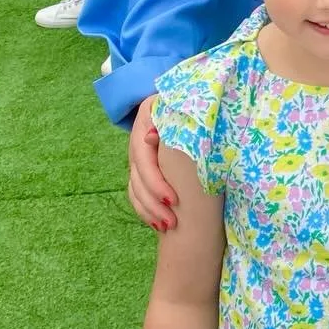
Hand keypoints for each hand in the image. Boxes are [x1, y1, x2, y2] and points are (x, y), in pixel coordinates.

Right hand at [129, 103, 178, 230]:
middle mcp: (138, 140)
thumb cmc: (194, 106)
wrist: (190, 101)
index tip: (172, 200)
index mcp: (146, 122)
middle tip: (172, 222)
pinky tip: (156, 223)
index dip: (156, 182)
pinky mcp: (142, 168)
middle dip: (153, 203)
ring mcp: (138, 155)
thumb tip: (150, 137)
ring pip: (134, 188)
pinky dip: (144, 209)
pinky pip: (135, 193)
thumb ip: (176, 123)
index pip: (144, 159)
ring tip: (167, 226)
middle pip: (138, 178)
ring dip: (149, 210)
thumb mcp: (187, 111)